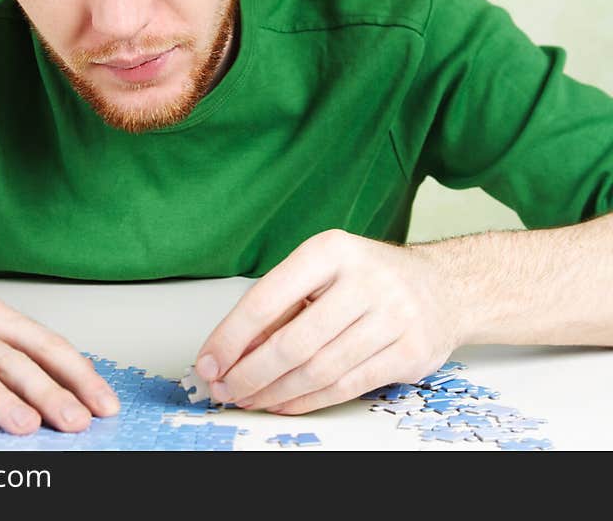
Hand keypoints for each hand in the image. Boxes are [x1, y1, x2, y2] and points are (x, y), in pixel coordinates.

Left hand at [194, 229, 465, 413]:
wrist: (445, 287)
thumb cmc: (369, 279)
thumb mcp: (322, 273)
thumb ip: (279, 308)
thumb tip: (229, 354)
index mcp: (331, 250)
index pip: (266, 298)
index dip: (231, 337)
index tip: (209, 362)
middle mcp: (366, 280)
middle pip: (293, 343)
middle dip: (250, 374)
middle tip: (226, 390)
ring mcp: (394, 317)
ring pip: (319, 370)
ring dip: (275, 393)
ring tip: (251, 399)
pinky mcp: (411, 352)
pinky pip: (347, 386)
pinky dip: (308, 401)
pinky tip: (285, 403)